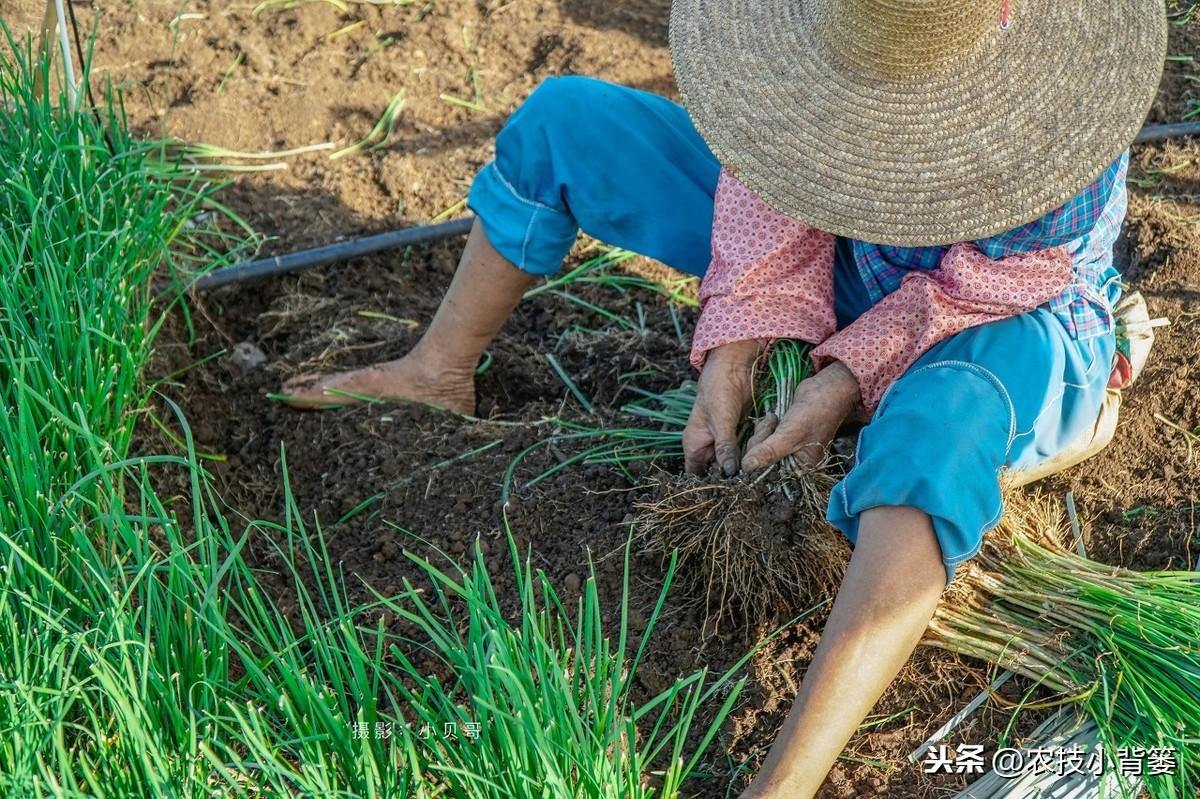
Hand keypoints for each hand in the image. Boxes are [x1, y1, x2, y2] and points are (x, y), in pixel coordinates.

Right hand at [683, 340, 761, 476]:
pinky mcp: (741, 434)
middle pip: (718, 472)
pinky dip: (754, 452)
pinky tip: (763, 457)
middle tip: (749, 485)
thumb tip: (729, 474)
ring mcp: (725, 441)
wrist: (734, 365)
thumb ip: (725, 447)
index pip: (695, 476)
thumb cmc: (719, 389)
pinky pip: (747, 450)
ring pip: (735, 462)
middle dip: (732, 478)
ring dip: (746, 464)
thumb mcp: (721, 420)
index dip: (707, 487)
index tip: (727, 495)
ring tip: (759, 469)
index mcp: (694, 444)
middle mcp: (708, 446)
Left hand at [741, 361, 860, 471]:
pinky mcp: (781, 434)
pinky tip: (774, 417)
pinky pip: (762, 436)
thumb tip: (746, 467)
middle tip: (775, 425)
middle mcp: (793, 461)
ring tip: (776, 419)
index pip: (770, 475)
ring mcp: (786, 447)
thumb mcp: (791, 434)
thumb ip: (768, 452)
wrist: (826, 388)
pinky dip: (765, 425)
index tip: (762, 446)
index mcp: (801, 469)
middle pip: (761, 460)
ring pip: (758, 446)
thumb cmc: (816, 412)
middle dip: (761, 440)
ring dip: (763, 430)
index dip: (760, 461)